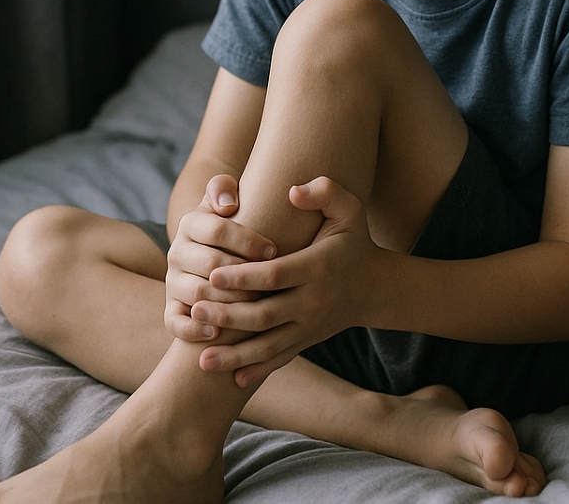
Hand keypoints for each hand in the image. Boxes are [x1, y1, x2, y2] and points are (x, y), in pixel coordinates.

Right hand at [164, 174, 276, 342]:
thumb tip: (227, 204)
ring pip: (197, 293)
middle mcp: (177, 252)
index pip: (218, 229)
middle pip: (210, 263)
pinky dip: (193, 330)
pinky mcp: (171, 308)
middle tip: (270, 283)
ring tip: (254, 307)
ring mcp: (172, 281)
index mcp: (191, 222)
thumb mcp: (228, 199)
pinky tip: (217, 333)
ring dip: (226, 301)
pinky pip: (175, 323)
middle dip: (243, 273)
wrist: (218, 251)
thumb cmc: (237, 224)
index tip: (274, 250)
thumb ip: (223, 188)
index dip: (248, 240)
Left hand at [192, 176, 381, 386]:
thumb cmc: (353, 241)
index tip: (214, 274)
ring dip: (234, 352)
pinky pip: (280, 358)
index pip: (275, 275)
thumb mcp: (350, 210)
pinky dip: (257, 369)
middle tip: (195, 307)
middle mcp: (313, 301)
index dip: (244, 276)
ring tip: (201, 357)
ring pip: (268, 345)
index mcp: (318, 267)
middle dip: (228, 314)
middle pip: (265, 314)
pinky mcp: (307, 340)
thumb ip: (325, 192)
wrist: (373, 286)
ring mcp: (310, 325)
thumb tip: (293, 190)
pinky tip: (231, 378)